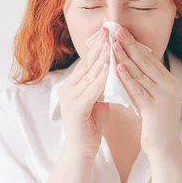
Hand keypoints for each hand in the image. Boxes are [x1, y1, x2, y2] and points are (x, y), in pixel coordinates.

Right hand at [58, 26, 110, 158]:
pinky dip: (102, 79)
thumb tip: (114, 70)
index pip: (87, 62)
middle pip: (86, 64)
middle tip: (110, 30)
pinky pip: (91, 91)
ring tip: (113, 44)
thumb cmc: (91, 126)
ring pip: (89, 75)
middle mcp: (67, 88)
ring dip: (102, 59)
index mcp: (72, 85)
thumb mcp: (98, 100)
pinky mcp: (75, 109)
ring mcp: (69, 98)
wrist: (82, 152)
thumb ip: (102, 85)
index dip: (98, 47)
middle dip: (99, 46)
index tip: (108, 32)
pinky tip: (111, 70)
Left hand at [112, 27, 181, 154]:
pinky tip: (117, 68)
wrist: (165, 148)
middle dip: (130, 44)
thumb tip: (129, 66)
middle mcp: (170, 85)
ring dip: (125, 57)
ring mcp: (163, 96)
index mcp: (170, 81)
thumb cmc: (155, 123)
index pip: (150, 58)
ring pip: (140, 73)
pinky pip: (138, 89)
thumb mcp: (152, 97)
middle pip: (146, 61)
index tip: (122, 32)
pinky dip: (126, 78)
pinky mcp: (155, 108)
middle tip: (116, 30)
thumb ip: (145, 82)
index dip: (135, 44)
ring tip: (113, 44)